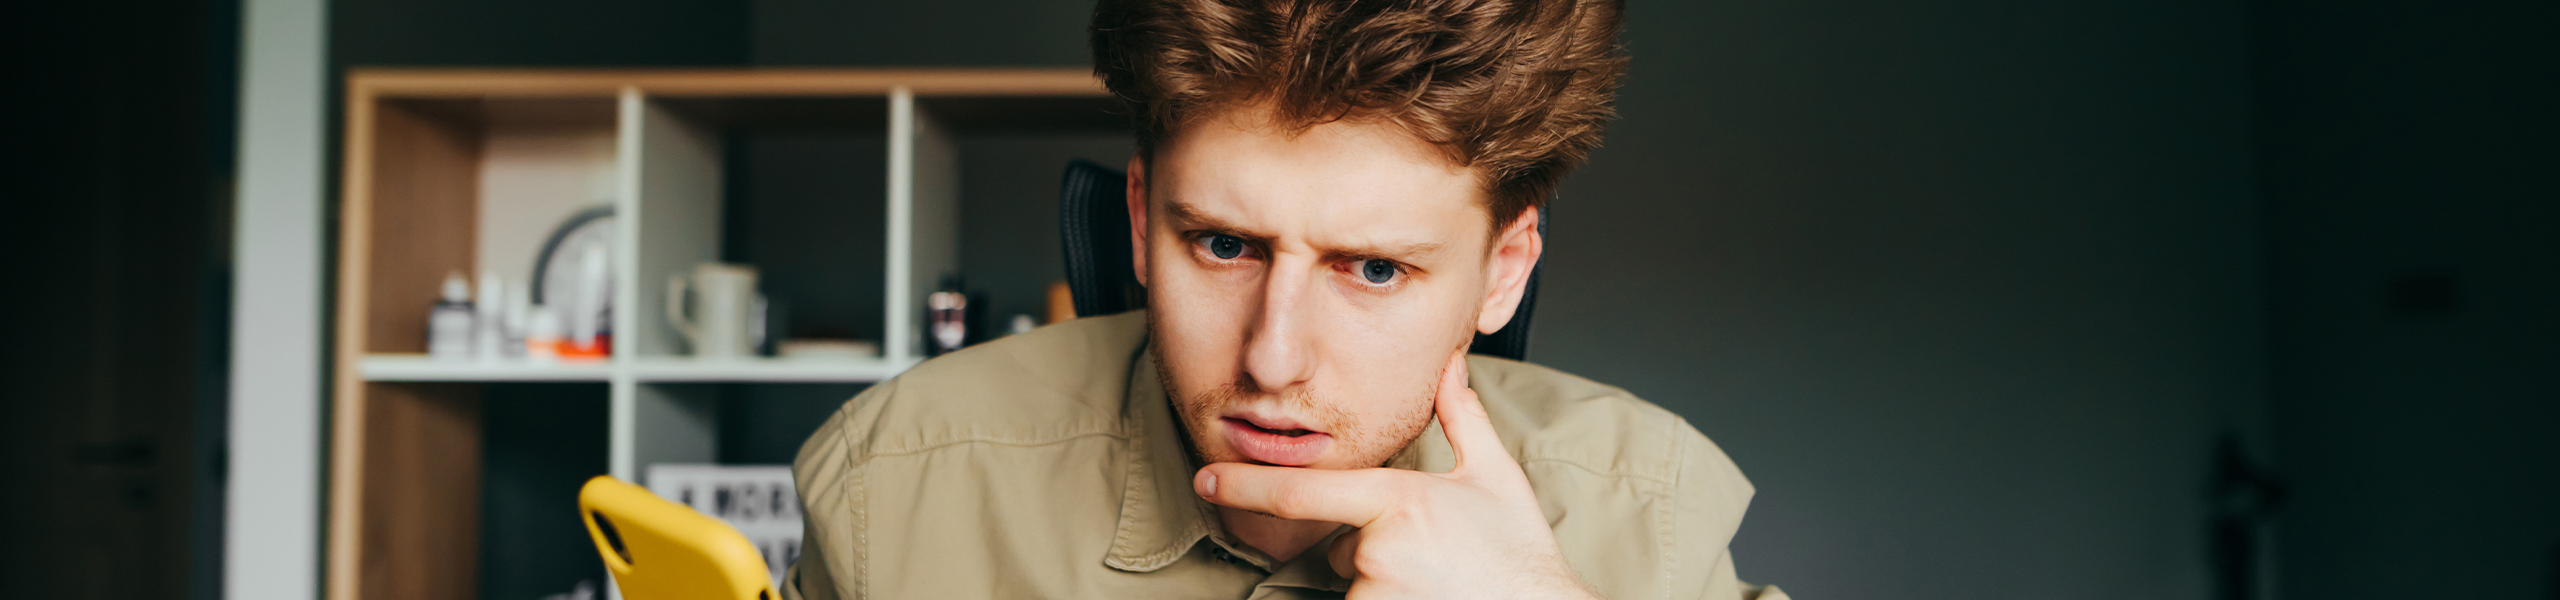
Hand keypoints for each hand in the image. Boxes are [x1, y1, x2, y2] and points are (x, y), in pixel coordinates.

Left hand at [1194, 352, 1597, 599]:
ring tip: (1435, 579)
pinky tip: (1428, 595)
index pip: (1301, 493)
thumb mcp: (1495, 477)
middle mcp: (1378, 548)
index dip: (1244, 486)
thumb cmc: (1520, 554)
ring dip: (1379, 581)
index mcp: (1399, 500)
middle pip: (1338, 546)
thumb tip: (1451, 364)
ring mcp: (1375, 593)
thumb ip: (1462, 418)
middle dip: (1367, 547)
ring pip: (1349, 582)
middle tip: (1428, 554)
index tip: (1205, 481)